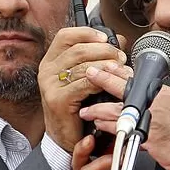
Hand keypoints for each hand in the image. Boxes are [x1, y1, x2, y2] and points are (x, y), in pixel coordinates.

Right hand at [38, 27, 130, 151]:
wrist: (64, 136)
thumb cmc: (76, 105)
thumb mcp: (86, 76)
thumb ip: (98, 56)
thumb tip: (118, 39)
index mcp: (52, 60)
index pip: (66, 36)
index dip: (87, 33)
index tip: (106, 38)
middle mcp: (47, 70)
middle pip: (78, 49)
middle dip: (104, 51)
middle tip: (121, 58)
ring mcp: (50, 85)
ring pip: (83, 66)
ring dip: (107, 66)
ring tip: (121, 71)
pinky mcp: (58, 99)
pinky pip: (84, 84)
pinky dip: (100, 82)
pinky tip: (109, 85)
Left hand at [80, 67, 169, 169]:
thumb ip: (168, 101)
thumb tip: (160, 98)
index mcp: (166, 94)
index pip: (139, 79)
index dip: (120, 72)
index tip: (107, 65)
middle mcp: (156, 102)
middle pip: (124, 87)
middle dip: (104, 79)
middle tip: (90, 72)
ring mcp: (150, 119)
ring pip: (117, 110)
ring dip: (98, 109)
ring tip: (86, 109)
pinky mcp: (147, 137)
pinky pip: (122, 131)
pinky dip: (108, 129)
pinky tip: (99, 128)